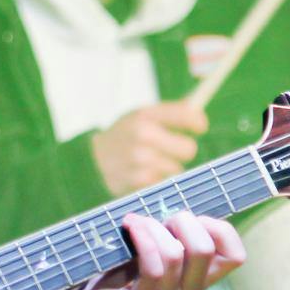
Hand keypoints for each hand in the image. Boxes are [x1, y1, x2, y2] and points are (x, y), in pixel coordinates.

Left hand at [68, 211, 245, 289]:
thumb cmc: (124, 279)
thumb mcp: (154, 255)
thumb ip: (169, 235)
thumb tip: (171, 199)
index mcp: (199, 279)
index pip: (235, 256)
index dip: (220, 228)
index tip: (192, 218)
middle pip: (205, 249)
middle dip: (183, 221)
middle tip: (160, 219)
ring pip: (175, 254)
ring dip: (154, 228)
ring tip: (135, 222)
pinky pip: (152, 268)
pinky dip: (142, 239)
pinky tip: (130, 228)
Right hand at [89, 102, 208, 196]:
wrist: (90, 160)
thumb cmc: (123, 137)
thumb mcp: (139, 117)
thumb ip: (168, 114)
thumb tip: (198, 107)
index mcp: (145, 115)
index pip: (186, 115)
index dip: (198, 122)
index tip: (199, 127)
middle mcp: (143, 134)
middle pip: (189, 148)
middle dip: (183, 151)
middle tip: (171, 149)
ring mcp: (140, 159)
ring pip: (177, 169)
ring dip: (167, 168)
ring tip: (147, 162)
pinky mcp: (138, 181)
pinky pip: (164, 182)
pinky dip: (156, 180)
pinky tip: (141, 174)